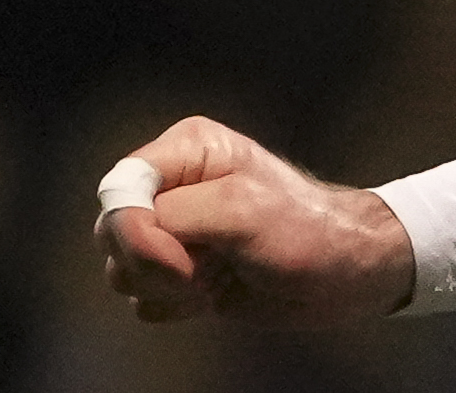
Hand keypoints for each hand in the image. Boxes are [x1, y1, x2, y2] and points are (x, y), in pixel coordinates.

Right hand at [98, 116, 414, 322]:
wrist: (343, 275)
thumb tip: (126, 233)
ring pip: (122, 268)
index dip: (137, 231)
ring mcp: (174, 231)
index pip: (120, 190)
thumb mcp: (240, 211)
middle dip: (153, 264)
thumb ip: (170, 216)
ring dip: (166, 288)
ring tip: (218, 276)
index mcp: (186, 150)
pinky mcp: (179, 272)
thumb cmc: (306, 230)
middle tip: (206, 269)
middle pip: (112, 231)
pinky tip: (216, 293)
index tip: (183, 258)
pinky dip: (174, 306)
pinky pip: (142, 298)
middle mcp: (172, 185)